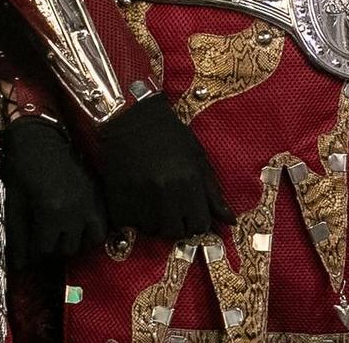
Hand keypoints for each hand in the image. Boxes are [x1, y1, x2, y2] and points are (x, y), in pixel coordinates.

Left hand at [1, 117, 107, 263]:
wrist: (39, 135)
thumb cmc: (21, 166)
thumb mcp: (13, 200)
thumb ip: (17, 234)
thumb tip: (17, 266)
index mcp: (52, 212)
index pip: (43, 249)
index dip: (32, 248)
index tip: (28, 240)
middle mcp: (76, 211)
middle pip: (66, 249)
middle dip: (51, 245)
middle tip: (42, 232)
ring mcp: (91, 203)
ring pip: (86, 242)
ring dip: (72, 240)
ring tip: (59, 230)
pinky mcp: (98, 195)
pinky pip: (101, 227)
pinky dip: (90, 231)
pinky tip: (77, 225)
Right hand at [95, 94, 232, 240]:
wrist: (129, 116)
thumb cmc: (169, 134)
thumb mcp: (197, 157)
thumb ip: (213, 192)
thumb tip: (230, 222)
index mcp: (188, 182)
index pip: (200, 225)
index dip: (196, 221)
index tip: (190, 213)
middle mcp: (165, 191)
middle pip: (176, 232)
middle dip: (176, 224)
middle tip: (171, 210)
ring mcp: (139, 196)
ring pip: (152, 230)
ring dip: (154, 223)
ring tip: (152, 204)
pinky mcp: (118, 197)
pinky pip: (129, 224)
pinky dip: (133, 219)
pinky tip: (135, 202)